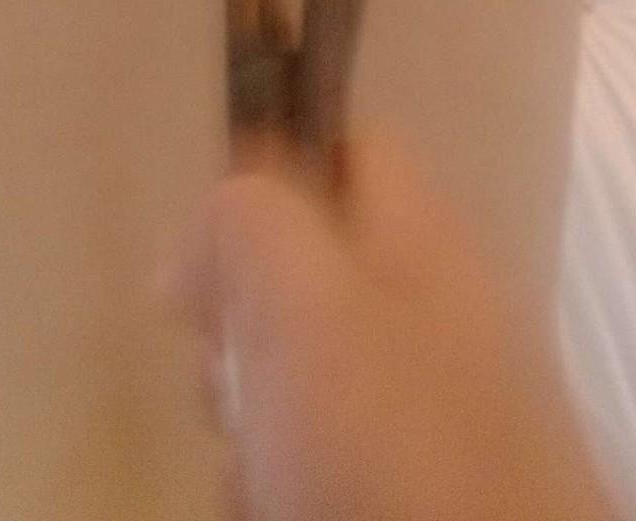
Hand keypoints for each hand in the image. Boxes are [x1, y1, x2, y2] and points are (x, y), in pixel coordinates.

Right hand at [161, 133, 615, 520]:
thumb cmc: (398, 451)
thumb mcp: (306, 304)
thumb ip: (245, 225)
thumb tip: (199, 244)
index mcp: (425, 242)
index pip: (346, 150)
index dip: (265, 174)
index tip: (206, 250)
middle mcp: (436, 317)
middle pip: (307, 279)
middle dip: (240, 329)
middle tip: (222, 380)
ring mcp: (435, 417)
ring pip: (301, 388)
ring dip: (249, 427)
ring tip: (253, 474)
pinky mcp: (419, 496)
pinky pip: (320, 470)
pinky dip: (278, 491)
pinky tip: (272, 510)